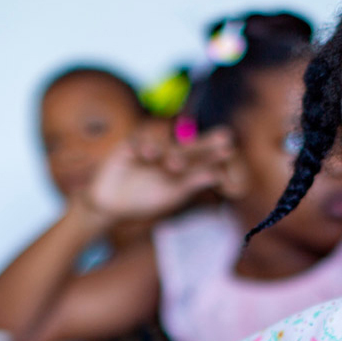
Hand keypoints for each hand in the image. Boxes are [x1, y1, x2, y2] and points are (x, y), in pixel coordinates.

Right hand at [77, 120, 232, 223]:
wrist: (111, 204)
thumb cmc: (144, 200)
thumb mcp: (170, 194)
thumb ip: (191, 183)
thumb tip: (216, 175)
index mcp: (181, 169)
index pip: (200, 160)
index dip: (214, 154)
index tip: (230, 150)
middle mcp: (169, 155)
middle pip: (188, 147)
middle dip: (205, 143)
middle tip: (224, 137)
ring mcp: (150, 148)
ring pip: (164, 144)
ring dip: (169, 152)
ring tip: (174, 165)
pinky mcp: (130, 144)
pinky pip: (140, 139)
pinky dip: (143, 145)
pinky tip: (145, 153)